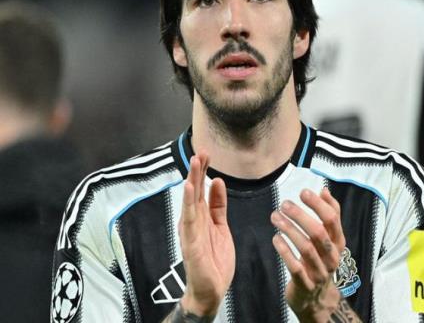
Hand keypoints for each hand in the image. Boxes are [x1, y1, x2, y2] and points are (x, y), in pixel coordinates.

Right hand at [178, 152, 234, 316]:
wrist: (212, 289)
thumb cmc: (215, 259)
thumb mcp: (221, 226)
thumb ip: (218, 205)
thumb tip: (218, 182)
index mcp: (201, 216)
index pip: (201, 188)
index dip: (204, 170)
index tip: (207, 153)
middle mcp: (193, 219)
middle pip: (194, 190)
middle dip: (198, 169)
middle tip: (202, 150)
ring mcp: (190, 229)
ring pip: (190, 199)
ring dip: (192, 179)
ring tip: (195, 161)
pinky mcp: (190, 240)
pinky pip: (189, 218)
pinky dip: (188, 201)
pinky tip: (189, 186)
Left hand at [271, 187, 350, 321]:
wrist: (316, 300)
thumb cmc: (319, 260)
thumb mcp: (328, 240)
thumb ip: (329, 215)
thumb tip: (324, 190)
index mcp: (338, 243)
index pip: (333, 219)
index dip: (318, 204)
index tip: (303, 192)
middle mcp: (331, 257)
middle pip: (319, 232)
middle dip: (301, 216)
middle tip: (284, 204)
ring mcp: (319, 272)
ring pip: (306, 248)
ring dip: (289, 230)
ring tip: (275, 217)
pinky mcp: (305, 284)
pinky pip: (295, 266)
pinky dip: (284, 250)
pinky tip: (275, 238)